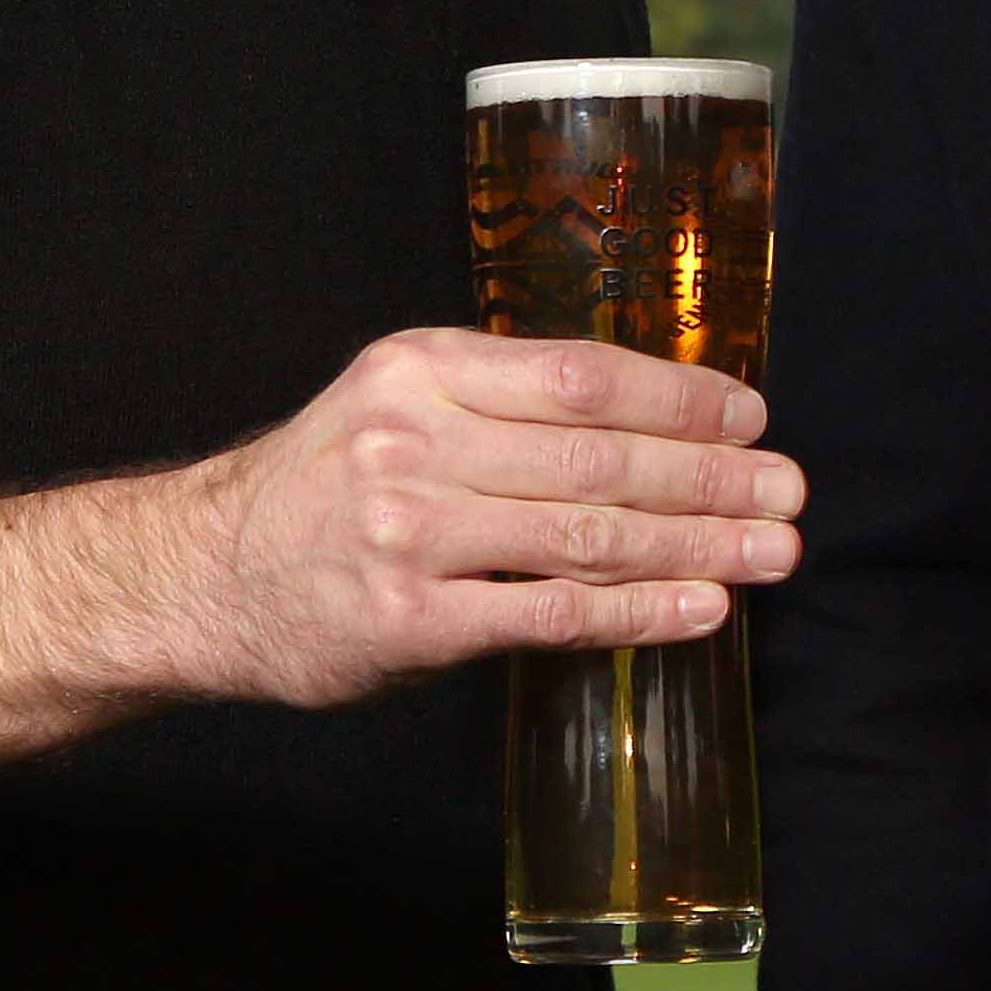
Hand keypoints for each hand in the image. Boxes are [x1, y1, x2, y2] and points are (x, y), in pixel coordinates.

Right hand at [168, 329, 801, 709]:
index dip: (679, 397)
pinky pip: (550, 614)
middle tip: (788, 490)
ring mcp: (411, 535)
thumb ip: (498, 399)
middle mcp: (415, 443)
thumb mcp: (390, 403)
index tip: (750, 416)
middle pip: (599, 456)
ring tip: (772, 551)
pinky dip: (638, 613)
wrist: (202, 575)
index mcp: (421, 370)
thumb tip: (648, 415)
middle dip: (711, 475)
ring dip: (698, 544)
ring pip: (587, 535)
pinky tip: (701, 609)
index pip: (581, 376)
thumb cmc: (319, 488)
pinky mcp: (412, 620)